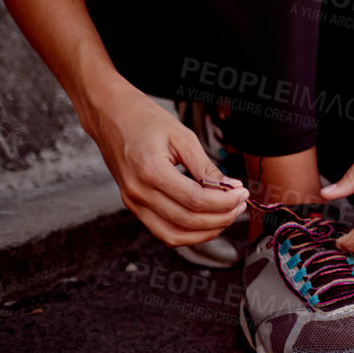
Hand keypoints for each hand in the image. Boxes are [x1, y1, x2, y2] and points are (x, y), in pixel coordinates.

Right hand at [83, 80, 248, 246]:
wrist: (111, 117)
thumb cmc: (146, 121)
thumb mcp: (182, 136)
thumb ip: (206, 166)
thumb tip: (230, 187)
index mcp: (150, 171)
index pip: (195, 200)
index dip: (224, 201)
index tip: (243, 193)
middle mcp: (138, 193)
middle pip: (186, 221)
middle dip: (221, 217)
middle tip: (241, 204)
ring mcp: (132, 203)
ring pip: (173, 235)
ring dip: (205, 231)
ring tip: (228, 214)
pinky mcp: (133, 206)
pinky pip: (162, 230)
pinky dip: (187, 232)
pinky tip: (207, 219)